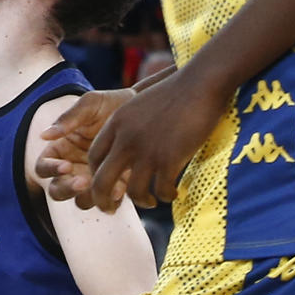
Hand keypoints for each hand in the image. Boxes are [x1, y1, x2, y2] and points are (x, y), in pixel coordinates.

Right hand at [35, 88, 132, 203]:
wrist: (141, 109)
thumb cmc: (109, 103)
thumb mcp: (89, 104)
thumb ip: (68, 118)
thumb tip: (44, 135)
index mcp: (60, 149)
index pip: (43, 167)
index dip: (51, 170)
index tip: (66, 165)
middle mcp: (72, 168)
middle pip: (57, 190)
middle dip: (68, 189)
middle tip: (84, 181)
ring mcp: (92, 179)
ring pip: (81, 201)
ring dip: (89, 198)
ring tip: (103, 186)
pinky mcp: (113, 185)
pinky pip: (108, 201)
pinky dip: (112, 200)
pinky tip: (120, 189)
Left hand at [38, 66, 226, 209]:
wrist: (199, 84)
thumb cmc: (174, 94)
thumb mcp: (139, 104)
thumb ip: (127, 125)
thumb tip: (124, 149)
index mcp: (116, 122)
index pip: (94, 156)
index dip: (95, 174)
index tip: (104, 184)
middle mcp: (126, 138)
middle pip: (102, 180)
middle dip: (102, 200)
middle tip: (109, 210)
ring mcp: (147, 150)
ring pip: (134, 192)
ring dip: (142, 202)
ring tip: (152, 201)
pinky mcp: (169, 159)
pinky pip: (162, 191)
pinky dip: (167, 196)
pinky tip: (173, 193)